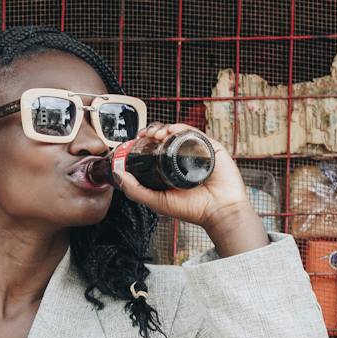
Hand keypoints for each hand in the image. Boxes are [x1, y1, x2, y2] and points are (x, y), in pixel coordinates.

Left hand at [110, 123, 268, 254]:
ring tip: (156, 134)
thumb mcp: (157, 201)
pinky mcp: (210, 147)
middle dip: (153, 132)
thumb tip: (117, 175)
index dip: (145, 142)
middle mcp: (184, 158)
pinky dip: (181, 127)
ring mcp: (197, 151)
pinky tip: (172, 130)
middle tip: (145, 135)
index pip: (156, 149)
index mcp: (171, 169)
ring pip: (178, 132)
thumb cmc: (191, 209)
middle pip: (166, 138)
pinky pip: (194, 132)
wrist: (219, 210)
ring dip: (164, 128)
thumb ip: (135, 190)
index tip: (136, 140)